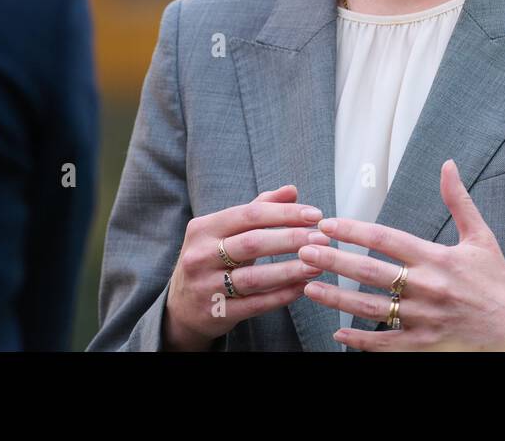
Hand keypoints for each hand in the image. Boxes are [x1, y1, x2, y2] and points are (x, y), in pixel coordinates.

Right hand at [163, 184, 331, 349]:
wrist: (181, 307)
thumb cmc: (211, 259)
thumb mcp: (225, 231)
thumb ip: (259, 208)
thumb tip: (292, 190)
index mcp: (203, 228)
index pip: (249, 214)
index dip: (284, 213)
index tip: (315, 214)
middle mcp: (200, 256)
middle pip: (252, 243)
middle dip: (291, 239)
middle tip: (322, 237)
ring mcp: (206, 287)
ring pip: (255, 277)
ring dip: (290, 270)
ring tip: (318, 264)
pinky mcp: (216, 313)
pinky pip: (256, 304)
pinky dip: (282, 295)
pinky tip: (303, 287)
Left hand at [298, 159, 504, 350]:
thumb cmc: (497, 282)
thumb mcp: (481, 237)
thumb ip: (459, 200)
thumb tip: (448, 164)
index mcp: (437, 258)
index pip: (386, 239)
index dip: (354, 230)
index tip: (328, 224)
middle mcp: (427, 288)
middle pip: (370, 272)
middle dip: (333, 260)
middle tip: (304, 251)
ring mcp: (423, 319)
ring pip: (370, 308)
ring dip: (336, 299)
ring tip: (308, 286)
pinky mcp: (423, 344)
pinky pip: (385, 343)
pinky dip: (359, 340)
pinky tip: (337, 333)